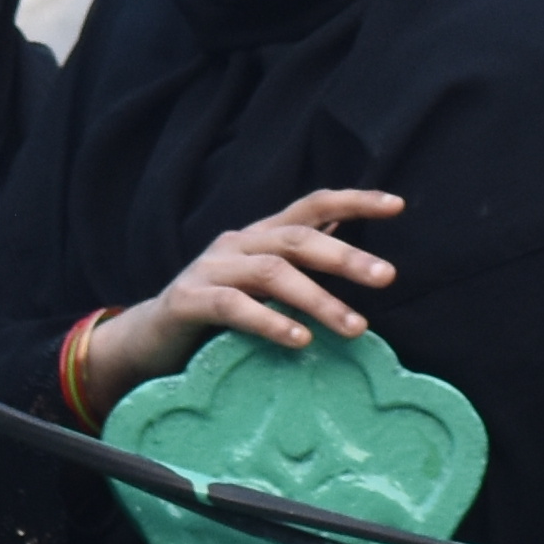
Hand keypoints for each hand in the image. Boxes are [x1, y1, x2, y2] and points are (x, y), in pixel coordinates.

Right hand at [77, 189, 403, 420]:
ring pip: (272, 274)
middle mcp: (236, 244)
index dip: (352, 201)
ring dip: (319, 299)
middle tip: (387, 277)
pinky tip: (299, 339)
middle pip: (297, 239)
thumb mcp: (260, 287)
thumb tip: (351, 251)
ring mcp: (209, 270)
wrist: (146, 341)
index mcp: (258, 237)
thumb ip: (296, 268)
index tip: (397, 205)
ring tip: (356, 328)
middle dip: (345, 256)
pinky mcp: (187, 301)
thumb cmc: (215, 316)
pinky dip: (270, 321)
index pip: (310, 206)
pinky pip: (233, 307)